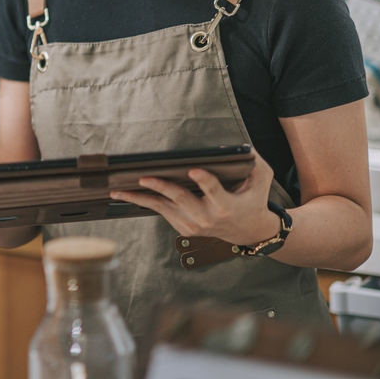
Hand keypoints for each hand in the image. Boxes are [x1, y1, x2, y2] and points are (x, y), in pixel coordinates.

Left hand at [110, 148, 281, 245]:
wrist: (249, 231)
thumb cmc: (254, 199)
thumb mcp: (262, 180)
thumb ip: (254, 162)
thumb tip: (240, 147)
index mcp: (226, 205)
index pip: (214, 191)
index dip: (204, 181)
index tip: (193, 170)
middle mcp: (208, 218)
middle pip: (181, 199)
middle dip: (161, 187)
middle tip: (143, 177)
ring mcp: (194, 226)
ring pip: (163, 208)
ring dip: (139, 198)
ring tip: (118, 191)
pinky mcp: (183, 228)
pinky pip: (162, 212)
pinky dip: (145, 202)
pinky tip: (128, 194)